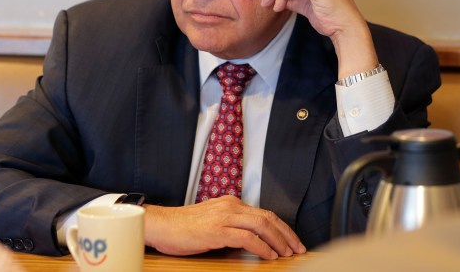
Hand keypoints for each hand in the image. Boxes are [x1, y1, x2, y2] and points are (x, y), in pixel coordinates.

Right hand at [143, 196, 305, 259]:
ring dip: (279, 241)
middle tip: (298, 248)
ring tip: (287, 253)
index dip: (282, 227)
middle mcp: (230, 206)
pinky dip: (262, 247)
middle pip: (268, 217)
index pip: (264, 213)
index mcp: (230, 203)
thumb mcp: (211, 222)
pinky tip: (269, 256)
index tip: (292, 241)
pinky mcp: (217, 230)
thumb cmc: (182, 227)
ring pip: (262, 225)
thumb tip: (252, 241)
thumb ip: (231, 226)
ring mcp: (224, 217)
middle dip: (286, 234)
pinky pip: (247, 238)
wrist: (161, 225)